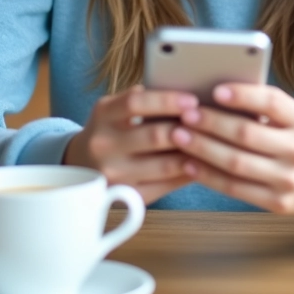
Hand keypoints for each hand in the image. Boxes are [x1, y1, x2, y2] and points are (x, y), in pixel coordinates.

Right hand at [63, 85, 198, 204]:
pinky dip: (187, 175)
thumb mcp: (114, 108)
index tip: (192, 100)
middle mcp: (104, 145)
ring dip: (193, 154)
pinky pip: (165, 187)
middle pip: (153, 136)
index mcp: (103, 115)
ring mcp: (114, 174)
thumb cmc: (110, 130)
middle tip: (210, 123)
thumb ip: (140, 100)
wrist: (81, 165)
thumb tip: (183, 96)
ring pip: (164, 165)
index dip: (167, 101)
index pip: (135, 103)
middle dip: (187, 129)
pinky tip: (202, 165)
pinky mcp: (127, 197)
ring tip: (212, 143)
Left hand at [169, 84, 293, 214]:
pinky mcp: (278, 203)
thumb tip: (216, 94)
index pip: (271, 102)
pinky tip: (190, 163)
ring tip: (179, 136)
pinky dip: (209, 176)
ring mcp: (288, 179)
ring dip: (202, 149)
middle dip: (210, 123)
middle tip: (185, 114)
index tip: (215, 89)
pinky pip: (236, 189)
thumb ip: (267, 106)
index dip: (242, 95)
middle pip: (246, 134)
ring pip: (236, 163)